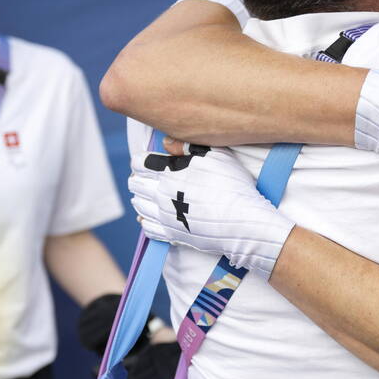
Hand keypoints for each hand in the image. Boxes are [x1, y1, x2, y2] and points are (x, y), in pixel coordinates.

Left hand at [128, 145, 292, 275]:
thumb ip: (188, 146)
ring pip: (139, 205)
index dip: (141, 160)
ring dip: (140, 198)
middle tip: (144, 177)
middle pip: (136, 184)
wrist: (242, 222)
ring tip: (145, 195)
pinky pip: (148, 228)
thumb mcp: (215, 156)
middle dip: (138, 178)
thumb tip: (166, 143)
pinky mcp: (172, 234)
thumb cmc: (232, 185)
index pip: (141, 163)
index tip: (145, 160)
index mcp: (169, 172)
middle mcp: (161, 194)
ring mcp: (165, 216)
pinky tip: (149, 217)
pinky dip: (145, 221)